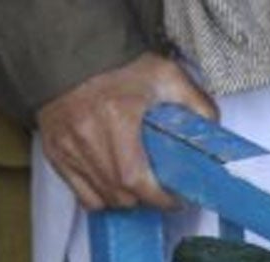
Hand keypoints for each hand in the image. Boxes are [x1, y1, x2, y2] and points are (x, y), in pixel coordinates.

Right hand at [36, 52, 217, 210]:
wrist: (73, 52)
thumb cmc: (119, 65)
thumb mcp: (167, 76)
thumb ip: (196, 104)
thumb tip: (214, 133)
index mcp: (116, 118)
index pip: (137, 181)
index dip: (160, 199)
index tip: (175, 199)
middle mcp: (87, 136)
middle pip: (121, 195)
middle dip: (145, 200)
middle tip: (159, 191)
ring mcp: (67, 146)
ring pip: (101, 198)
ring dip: (125, 200)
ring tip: (138, 187)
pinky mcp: (54, 151)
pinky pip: (80, 193)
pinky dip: (100, 196)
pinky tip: (114, 186)